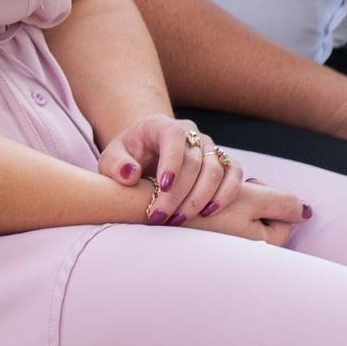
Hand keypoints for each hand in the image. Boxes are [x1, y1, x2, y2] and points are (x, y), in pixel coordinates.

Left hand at [99, 113, 240, 225]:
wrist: (145, 156)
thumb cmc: (127, 157)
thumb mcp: (112, 158)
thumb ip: (116, 164)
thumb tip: (130, 174)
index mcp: (161, 125)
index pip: (173, 138)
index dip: (171, 162)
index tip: (162, 187)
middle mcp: (190, 132)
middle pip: (193, 161)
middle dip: (178, 193)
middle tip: (161, 216)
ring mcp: (208, 146)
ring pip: (215, 170)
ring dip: (200, 198)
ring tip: (179, 219)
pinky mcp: (222, 161)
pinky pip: (234, 174)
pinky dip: (226, 193)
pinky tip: (209, 212)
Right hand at [180, 177, 306, 245]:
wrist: (156, 213)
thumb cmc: (206, 209)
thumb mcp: (253, 199)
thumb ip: (285, 203)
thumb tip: (306, 212)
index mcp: (261, 245)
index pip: (283, 218)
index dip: (267, 196)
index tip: (247, 190)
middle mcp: (245, 250)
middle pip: (262, 218)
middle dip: (249, 201)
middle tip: (229, 194)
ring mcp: (225, 246)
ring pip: (240, 217)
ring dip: (231, 203)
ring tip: (210, 199)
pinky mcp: (206, 241)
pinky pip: (221, 221)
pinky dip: (213, 209)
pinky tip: (199, 205)